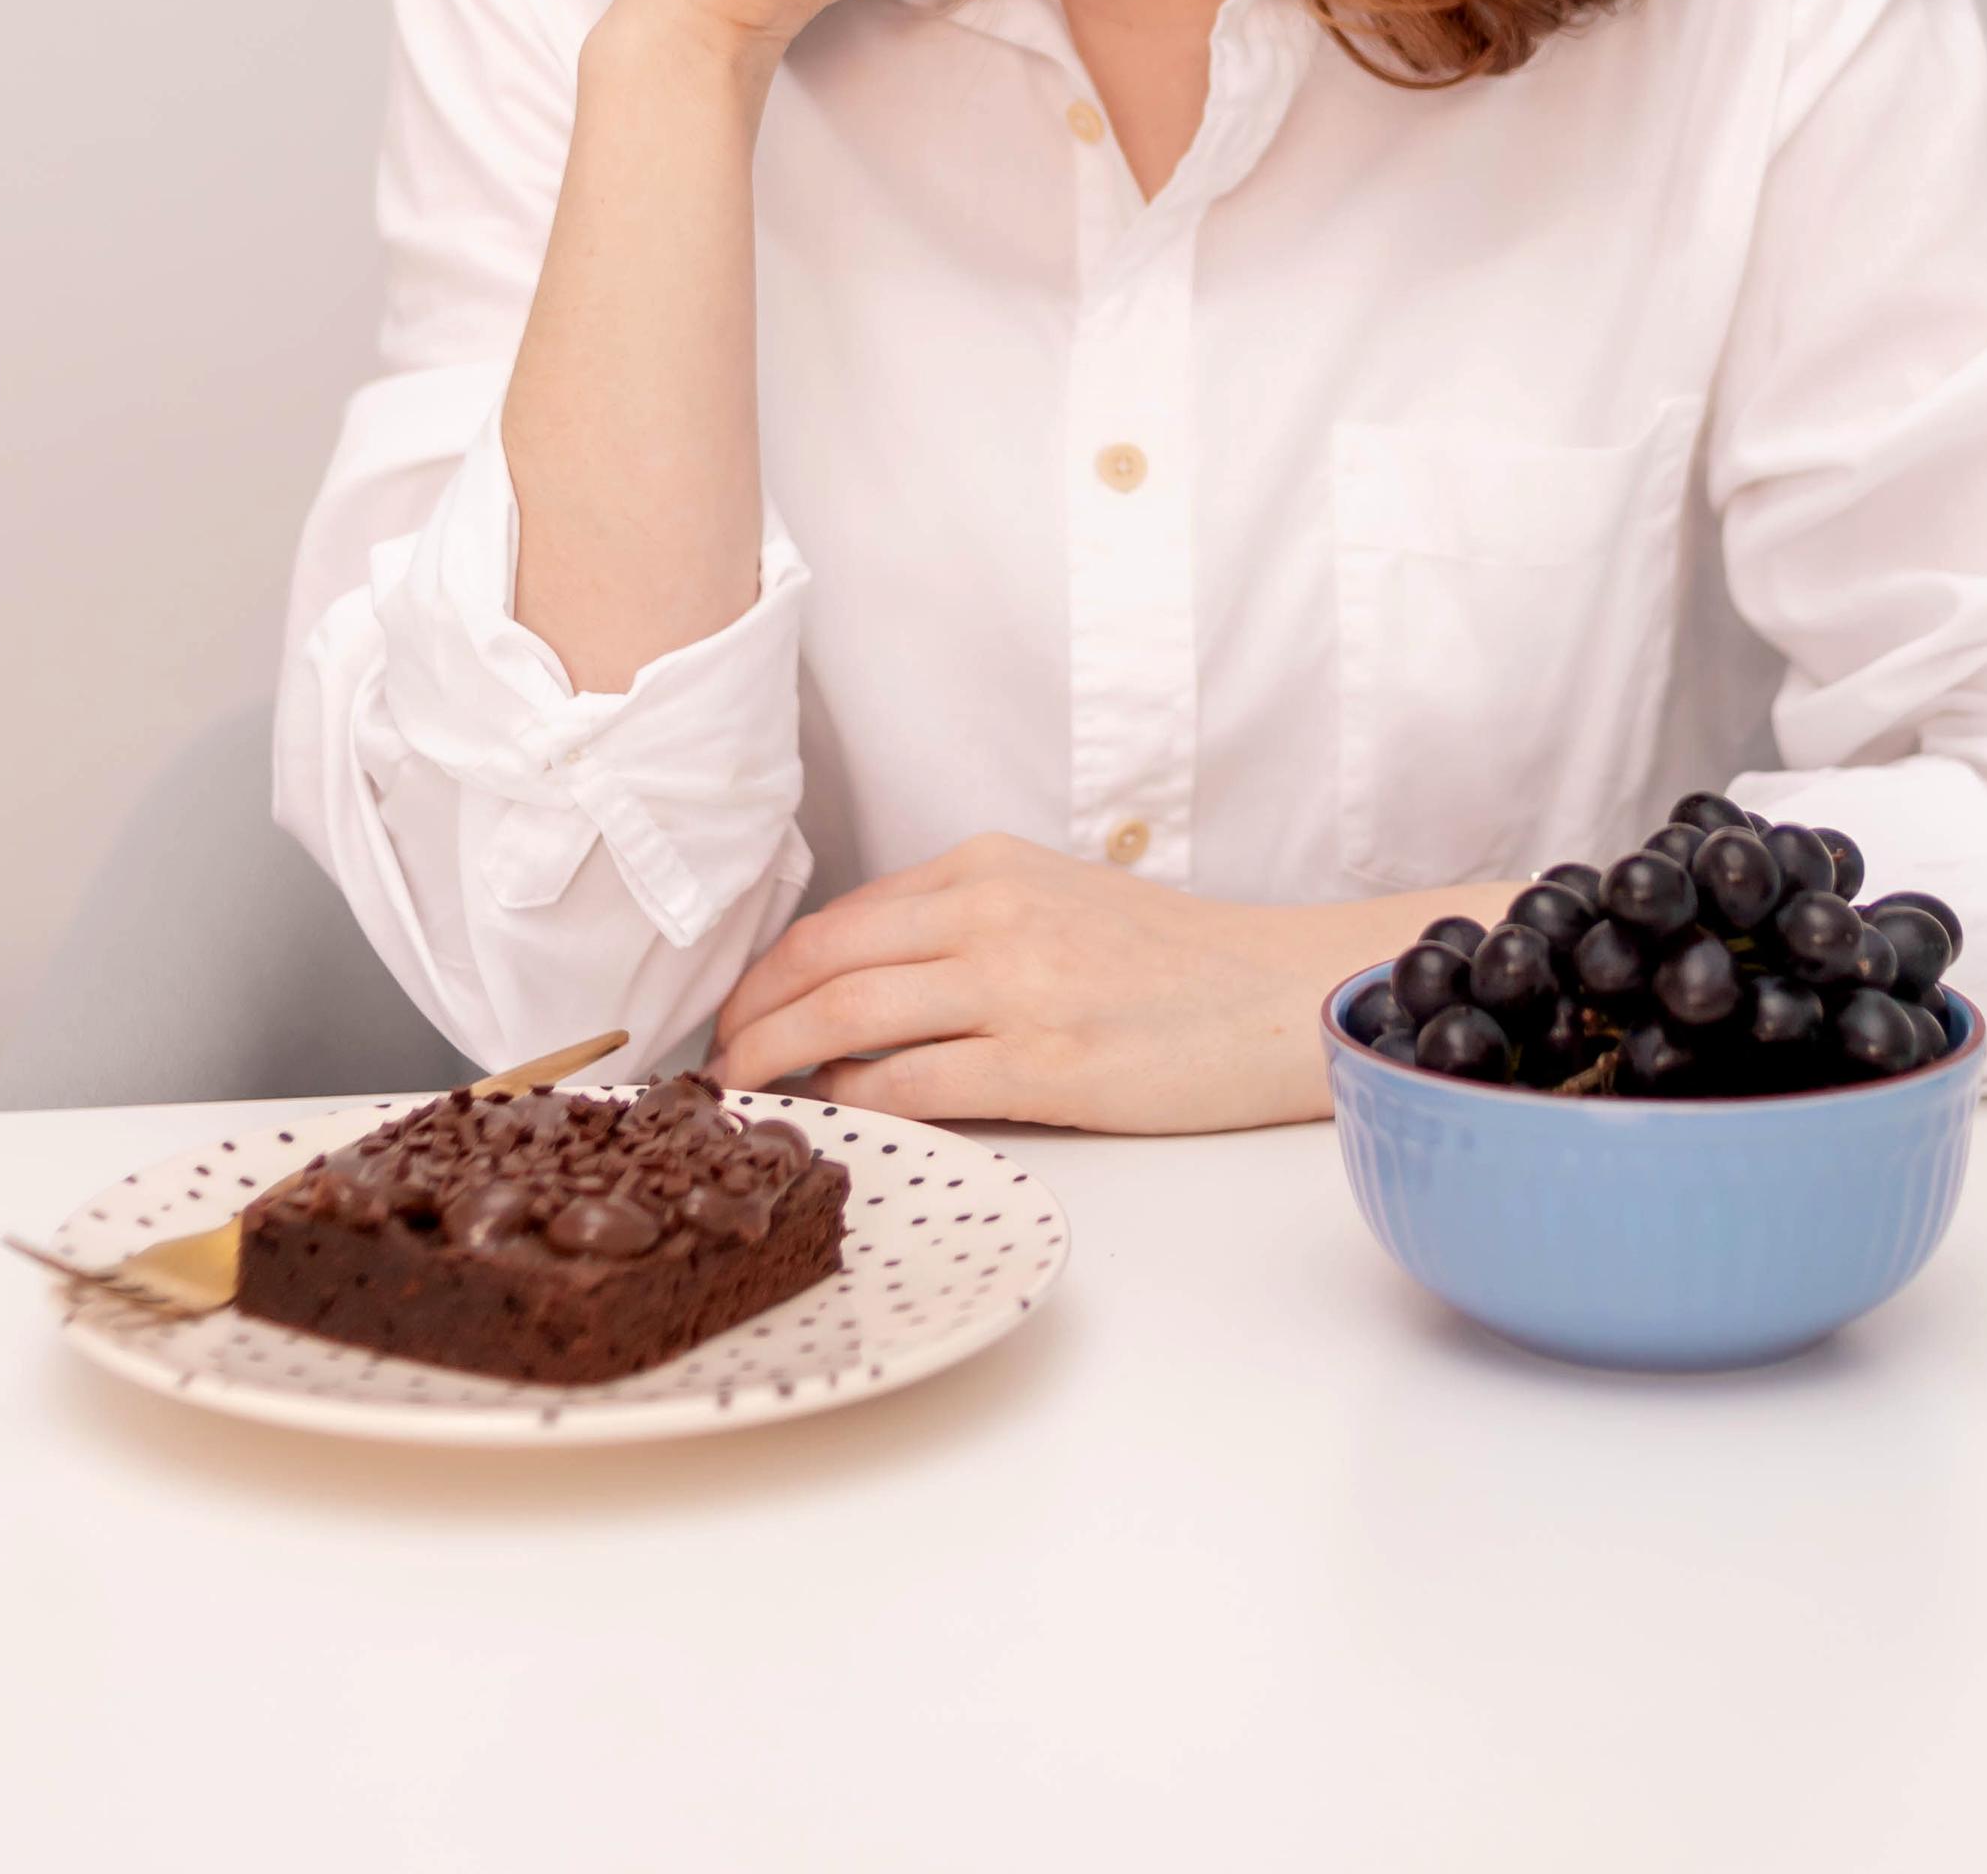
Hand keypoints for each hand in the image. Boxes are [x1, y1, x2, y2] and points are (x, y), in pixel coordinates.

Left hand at [708, 833, 1456, 1133]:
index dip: (770, 970)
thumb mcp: (1056, 902)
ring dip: (777, 1061)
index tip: (735, 1009)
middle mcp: (990, 910)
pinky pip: (913, 1085)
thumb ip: (962, 928)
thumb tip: (858, 989)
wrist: (1272, 994)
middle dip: (750, 1016)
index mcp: (987, 865)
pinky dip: (854, 1104)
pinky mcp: (1043, 1062)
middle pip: (823, 961)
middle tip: (714, 1064)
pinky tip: (831, 1122)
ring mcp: (1016, 985)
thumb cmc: (1170, 961)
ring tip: (745, 1098)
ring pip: (847, 1018)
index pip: (841, 916)